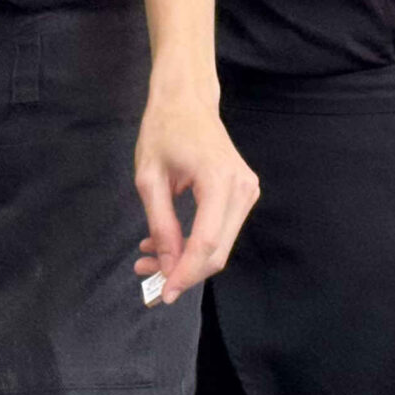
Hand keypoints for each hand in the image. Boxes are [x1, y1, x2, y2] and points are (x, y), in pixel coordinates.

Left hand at [131, 85, 259, 304]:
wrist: (187, 100)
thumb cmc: (165, 130)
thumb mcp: (150, 178)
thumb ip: (160, 224)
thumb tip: (166, 265)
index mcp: (219, 180)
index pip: (206, 242)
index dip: (184, 273)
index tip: (162, 294)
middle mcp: (242, 188)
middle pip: (217, 250)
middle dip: (183, 270)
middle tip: (146, 275)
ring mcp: (247, 190)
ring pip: (220, 245)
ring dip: (187, 259)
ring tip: (149, 257)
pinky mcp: (244, 193)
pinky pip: (222, 230)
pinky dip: (195, 244)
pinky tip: (166, 242)